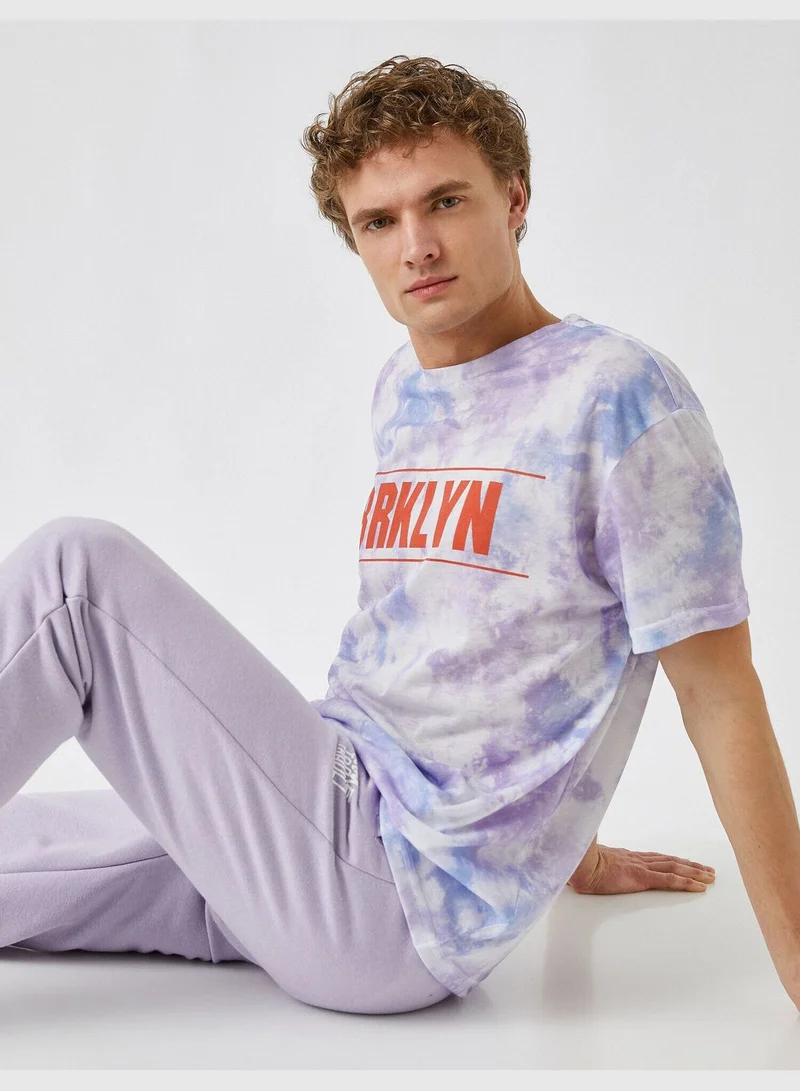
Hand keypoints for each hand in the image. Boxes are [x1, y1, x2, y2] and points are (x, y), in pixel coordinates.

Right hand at [567, 843, 716, 894]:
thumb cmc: (580, 865)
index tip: (686, 862)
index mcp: (627, 857)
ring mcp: (641, 867)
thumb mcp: (593, 865)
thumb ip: (601, 866)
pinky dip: (686, 882)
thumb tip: (597, 870)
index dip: (674, 860)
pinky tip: (699, 886)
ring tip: (710, 877)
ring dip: (694, 872)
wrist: (578, 864)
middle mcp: (638, 859)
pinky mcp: (642, 877)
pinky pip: (669, 880)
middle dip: (690, 865)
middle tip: (708, 870)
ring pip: (675, 868)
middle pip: (670, 861)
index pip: (657, 858)